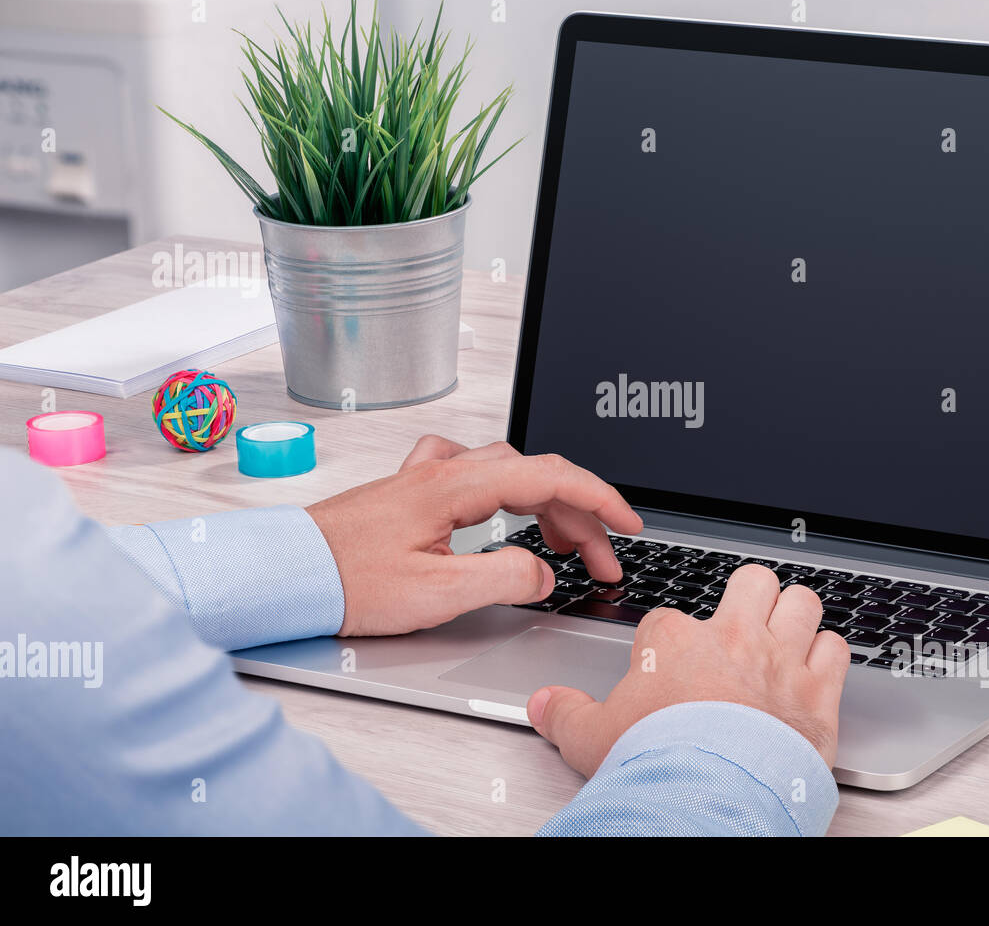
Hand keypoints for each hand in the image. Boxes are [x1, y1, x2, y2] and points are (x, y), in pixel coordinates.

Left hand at [306, 436, 642, 636]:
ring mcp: (426, 479)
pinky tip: (497, 504)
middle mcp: (444, 472)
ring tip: (564, 543)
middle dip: (581, 517)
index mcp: (456, 486)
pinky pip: (470, 471)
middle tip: (601, 561)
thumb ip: (502, 580)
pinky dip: (501, 488)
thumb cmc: (343, 581)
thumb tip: (543, 574)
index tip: (628, 525)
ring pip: (508, 472)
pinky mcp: (410, 494)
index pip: (551, 477)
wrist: (283, 574)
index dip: (600, 500)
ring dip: (546, 504)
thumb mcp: (436, 594)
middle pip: (536, 476)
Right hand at [526, 564, 849, 775]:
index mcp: (675, 641)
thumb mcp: (590, 739)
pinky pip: (836, 649)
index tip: (671, 664)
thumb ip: (564, 714)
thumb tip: (542, 704)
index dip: (670, 639)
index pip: (670, 618)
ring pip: (801, 602)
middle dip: (750, 598)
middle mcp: (732, 639)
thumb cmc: (655, 764)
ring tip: (786, 636)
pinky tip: (817, 670)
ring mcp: (779, 661)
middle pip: (751, 582)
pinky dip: (828, 657)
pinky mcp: (817, 693)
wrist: (709, 796)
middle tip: (743, 622)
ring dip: (796, 617)